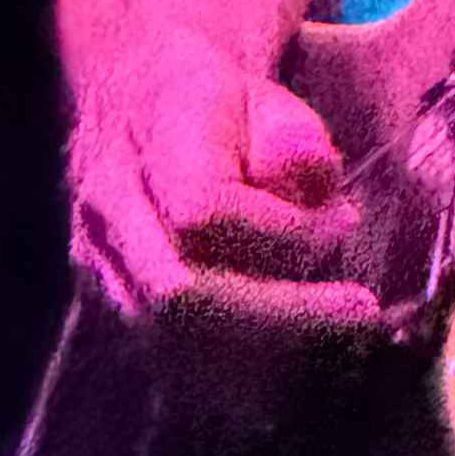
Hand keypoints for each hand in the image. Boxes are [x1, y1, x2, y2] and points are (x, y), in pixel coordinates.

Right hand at [69, 31, 386, 364]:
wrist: (137, 100)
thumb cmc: (217, 103)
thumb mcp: (268, 97)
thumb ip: (295, 138)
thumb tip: (319, 186)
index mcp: (149, 139)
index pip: (201, 211)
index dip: (282, 231)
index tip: (344, 222)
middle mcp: (108, 203)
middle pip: (176, 292)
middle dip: (276, 312)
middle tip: (358, 310)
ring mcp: (97, 256)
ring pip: (166, 332)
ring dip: (256, 343)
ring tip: (329, 325)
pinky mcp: (106, 293)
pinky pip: (164, 347)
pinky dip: (229, 357)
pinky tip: (287, 344)